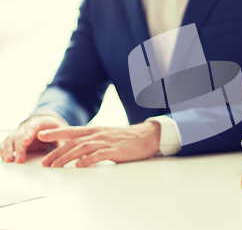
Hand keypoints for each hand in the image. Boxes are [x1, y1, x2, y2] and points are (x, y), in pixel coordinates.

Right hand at [0, 115, 65, 162]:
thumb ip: (61, 138)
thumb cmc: (56, 128)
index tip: (26, 141)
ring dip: (9, 149)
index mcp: (40, 122)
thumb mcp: (62, 131)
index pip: (33, 127)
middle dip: (20, 147)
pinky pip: (7, 143)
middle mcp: (27, 127)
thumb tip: (62, 147)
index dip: (29, 134)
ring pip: (11, 139)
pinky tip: (4, 157)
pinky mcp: (15, 140)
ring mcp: (20, 133)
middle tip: (20, 159)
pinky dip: (4, 150)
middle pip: (21, 135)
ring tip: (9, 160)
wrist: (48, 124)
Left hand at [37, 121, 160, 166]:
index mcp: (96, 130)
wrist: (148, 136)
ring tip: (57, 165)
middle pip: (73, 142)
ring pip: (83, 147)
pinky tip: (80, 165)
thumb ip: (94, 141)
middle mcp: (99, 134)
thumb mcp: (108, 136)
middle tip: (45, 162)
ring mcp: (107, 141)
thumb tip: (78, 151)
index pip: (72, 131)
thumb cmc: (127, 138)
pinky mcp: (116, 150)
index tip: (41, 136)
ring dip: (68, 157)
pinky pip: (100, 154)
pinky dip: (88, 159)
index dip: (56, 133)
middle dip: (57, 152)